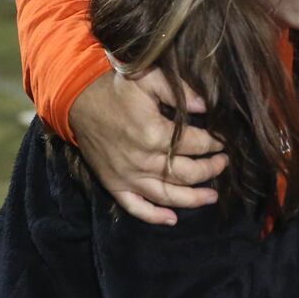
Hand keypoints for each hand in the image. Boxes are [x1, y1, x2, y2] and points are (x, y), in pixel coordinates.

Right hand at [69, 68, 228, 225]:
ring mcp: (127, 176)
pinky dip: (154, 217)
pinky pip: (136, 208)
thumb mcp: (148, 77)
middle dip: (209, 170)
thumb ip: (179, 91)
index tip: (223, 142)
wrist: (76, 99)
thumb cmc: (114, 87)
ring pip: (167, 196)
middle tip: (223, 164)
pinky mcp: (114, 184)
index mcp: (153, 134)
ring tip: (212, 197)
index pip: (195, 144)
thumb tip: (206, 105)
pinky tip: (172, 220)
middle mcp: (142, 160)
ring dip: (193, 199)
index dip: (213, 144)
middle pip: (186, 174)